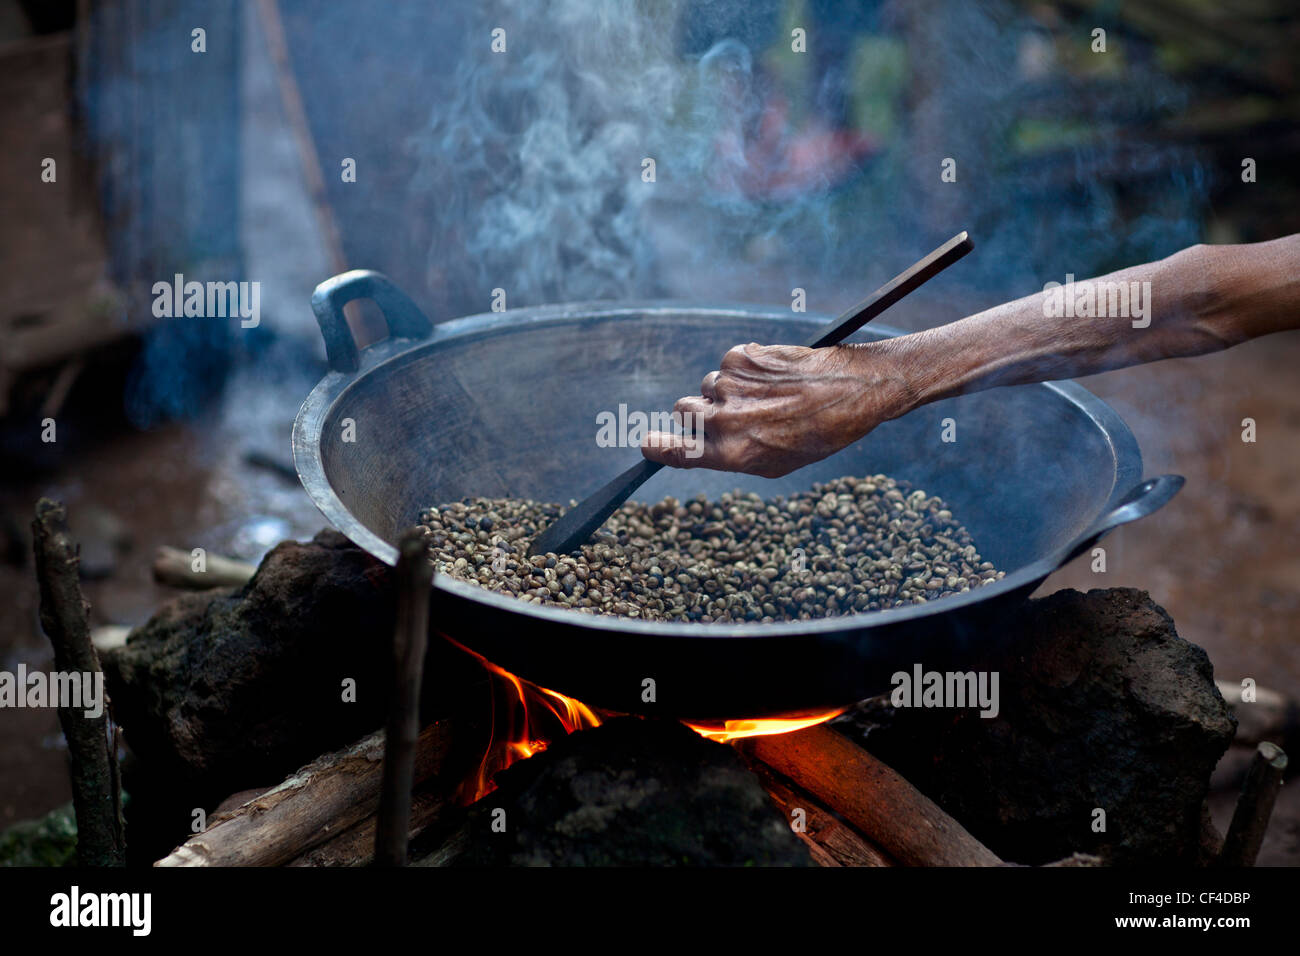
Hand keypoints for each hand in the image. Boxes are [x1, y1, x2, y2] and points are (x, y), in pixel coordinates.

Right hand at [640, 341, 910, 477]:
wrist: (854, 391)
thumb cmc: (818, 434)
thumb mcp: (774, 462)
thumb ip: (731, 456)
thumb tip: (699, 448)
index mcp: (730, 453)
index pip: (670, 450)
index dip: (657, 446)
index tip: (651, 443)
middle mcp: (724, 420)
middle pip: (683, 409)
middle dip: (700, 410)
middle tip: (733, 412)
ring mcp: (730, 384)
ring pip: (711, 384)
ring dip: (731, 388)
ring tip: (771, 394)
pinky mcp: (742, 355)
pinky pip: (731, 363)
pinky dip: (748, 367)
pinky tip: (777, 375)